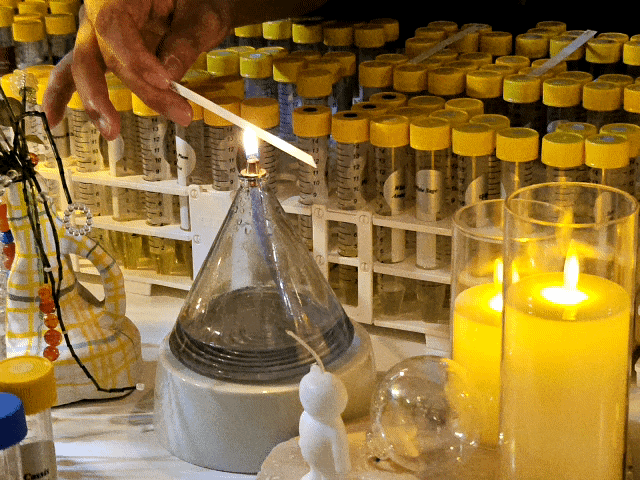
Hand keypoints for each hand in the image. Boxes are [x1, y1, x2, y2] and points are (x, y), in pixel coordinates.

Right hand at [43, 0, 231, 139]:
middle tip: (168, 112)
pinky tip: (55, 119)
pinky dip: (63, 96)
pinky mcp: (102, 52)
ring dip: (95, 102)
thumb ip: (187, 40)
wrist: (190, 1)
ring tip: (111, 130)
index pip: (115, 27)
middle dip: (132, 88)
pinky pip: (76, 73)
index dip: (136, 59)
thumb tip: (171, 73)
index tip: (165, 81)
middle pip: (101, 54)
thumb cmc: (196, 1)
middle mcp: (100, 12)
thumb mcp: (201, 14)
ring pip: (82, 66)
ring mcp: (98, 33)